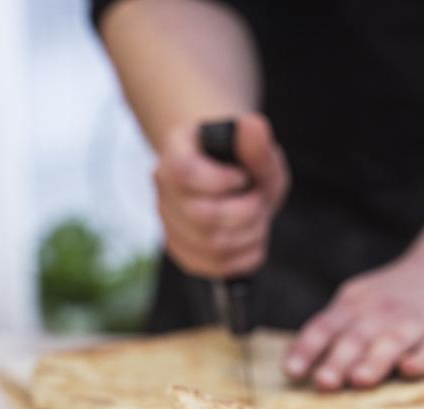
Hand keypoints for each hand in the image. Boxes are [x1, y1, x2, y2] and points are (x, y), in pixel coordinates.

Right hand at [153, 113, 288, 277]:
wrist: (237, 184)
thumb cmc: (245, 165)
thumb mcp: (258, 151)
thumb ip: (257, 144)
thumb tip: (251, 126)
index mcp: (175, 152)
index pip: (184, 173)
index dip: (221, 181)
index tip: (243, 177)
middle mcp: (164, 188)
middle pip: (202, 216)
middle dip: (246, 212)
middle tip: (259, 200)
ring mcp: (170, 223)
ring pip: (212, 245)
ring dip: (251, 234)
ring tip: (258, 218)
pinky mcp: (184, 253)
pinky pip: (217, 267)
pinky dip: (247, 255)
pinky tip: (252, 237)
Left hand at [283, 262, 423, 389]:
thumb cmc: (391, 303)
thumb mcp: (357, 303)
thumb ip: (330, 330)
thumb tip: (293, 366)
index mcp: (356, 305)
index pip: (325, 326)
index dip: (307, 349)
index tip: (292, 373)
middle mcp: (384, 312)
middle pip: (357, 336)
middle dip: (339, 360)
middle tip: (324, 383)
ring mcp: (417, 323)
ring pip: (393, 342)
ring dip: (375, 361)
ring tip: (359, 380)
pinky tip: (410, 369)